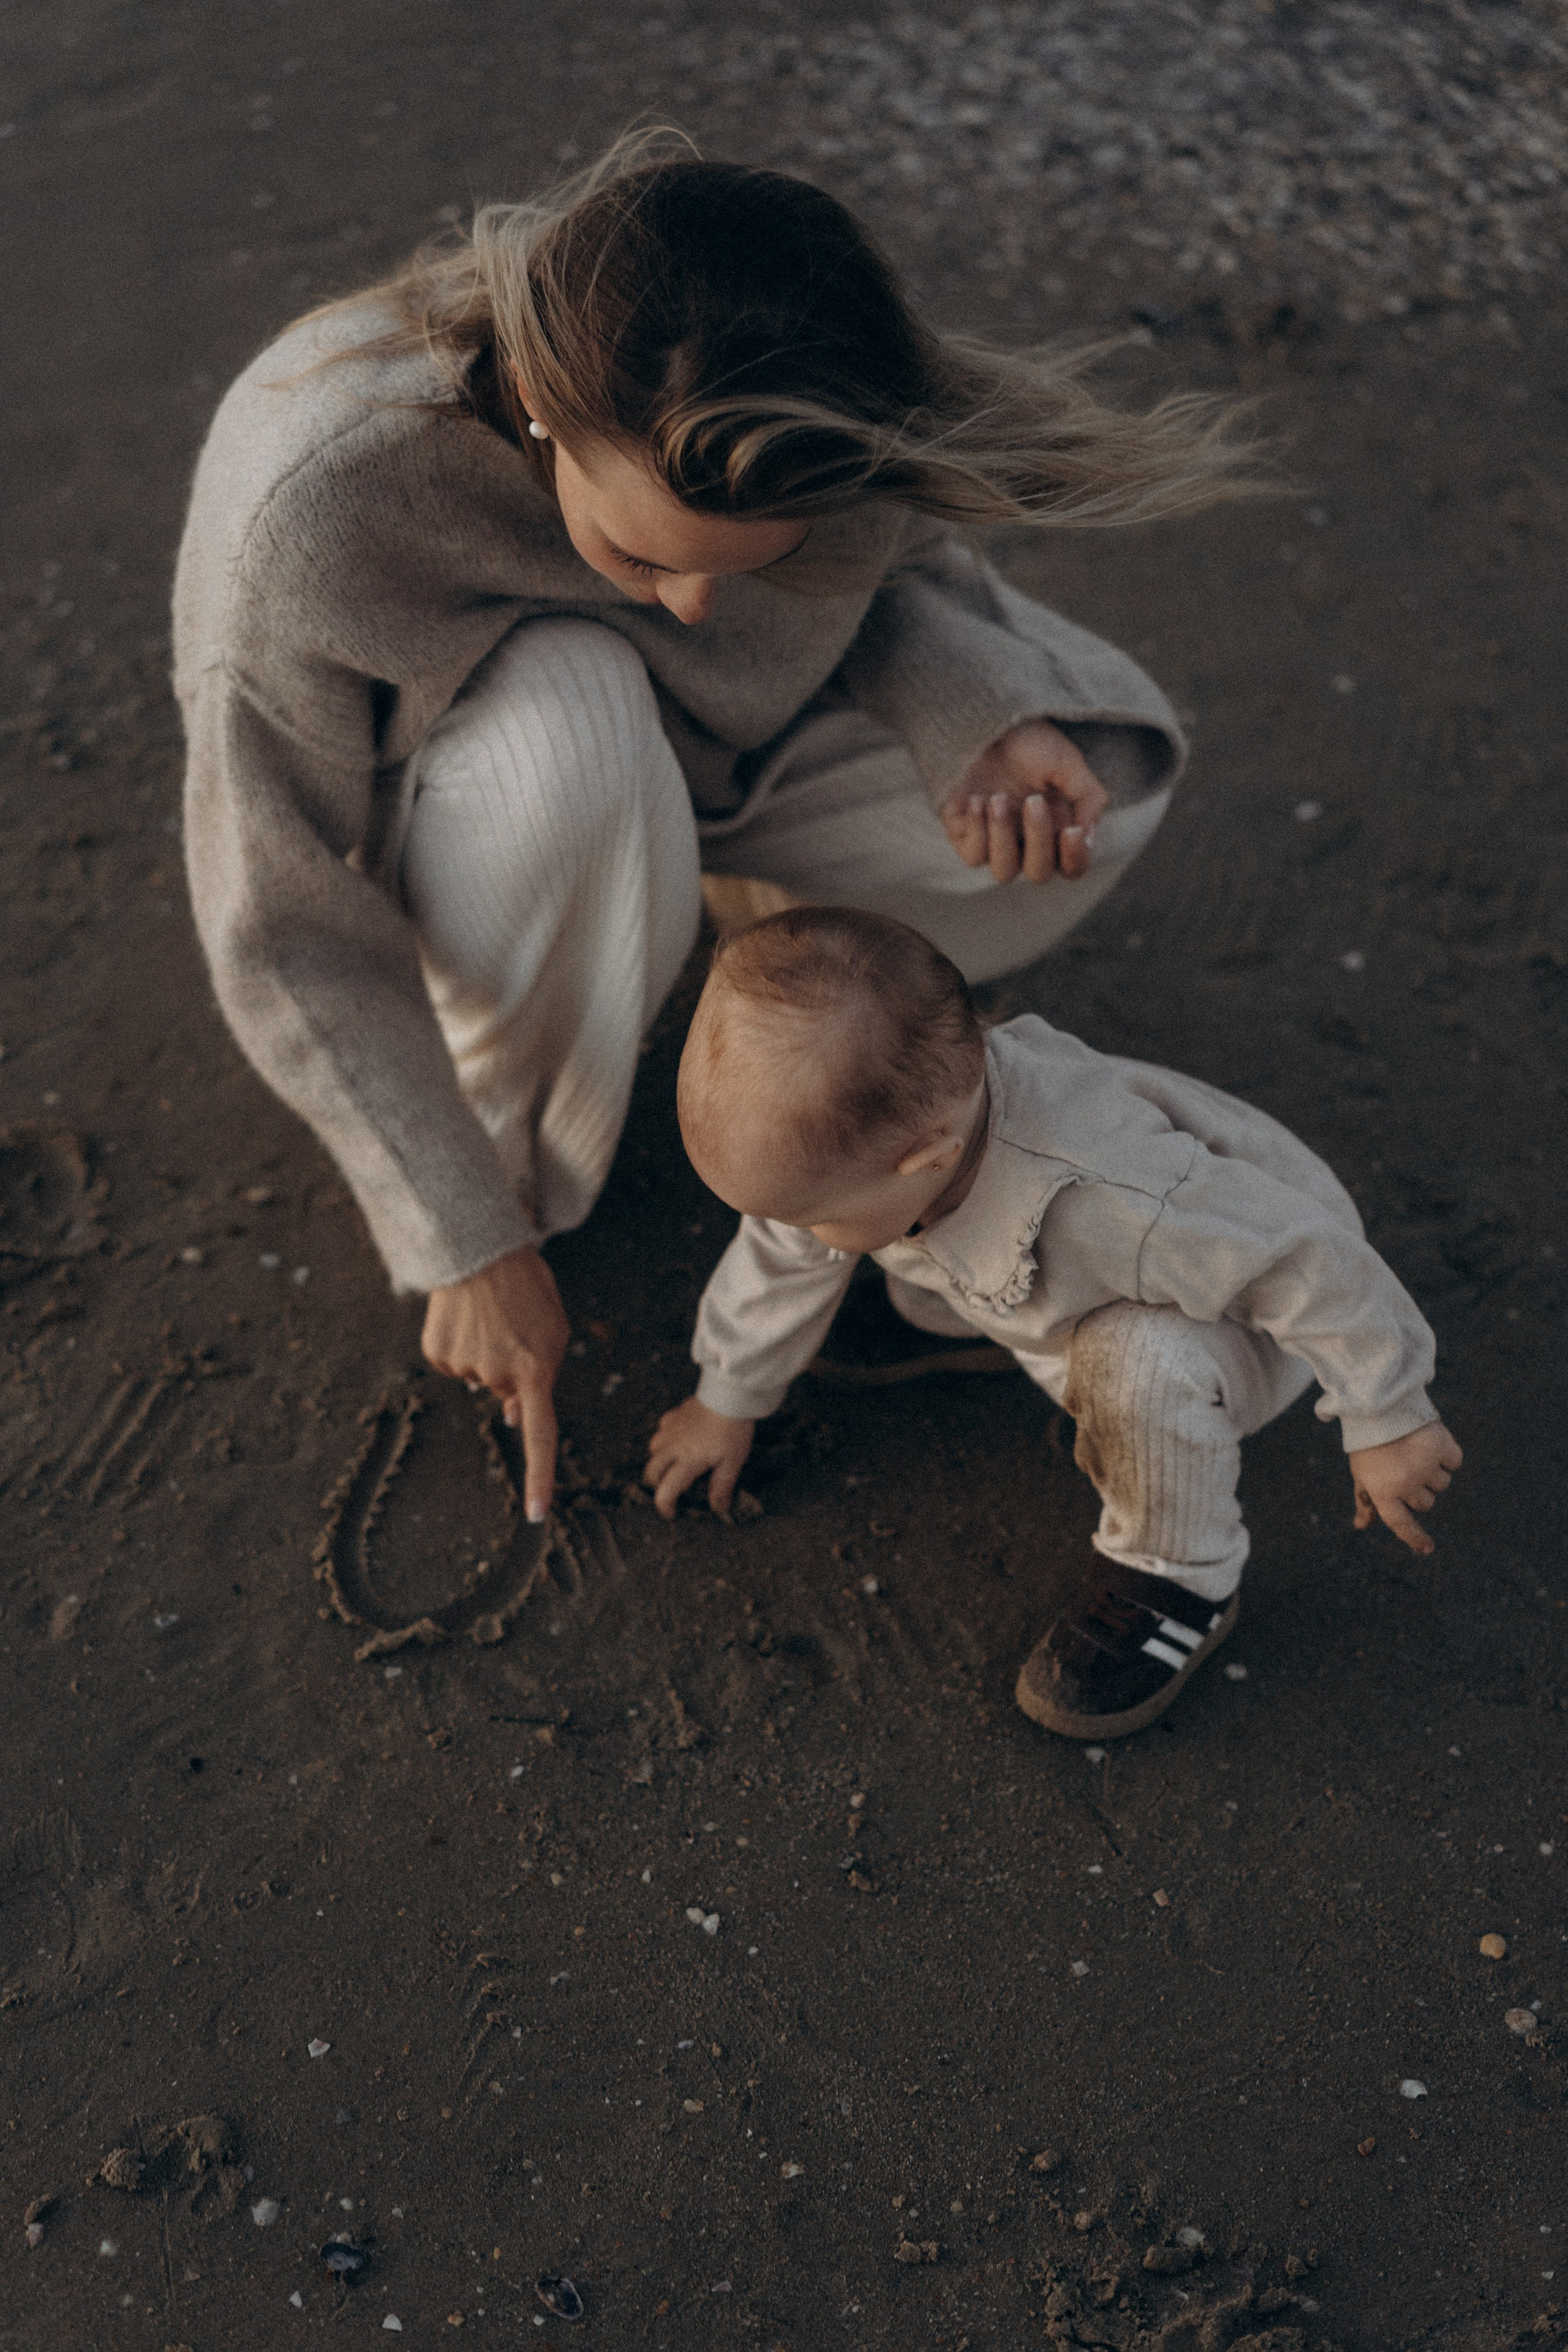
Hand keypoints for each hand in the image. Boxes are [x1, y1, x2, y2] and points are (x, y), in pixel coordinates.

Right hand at [422, 1246, 568, 1523]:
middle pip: (506, 1392)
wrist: (481, 1249)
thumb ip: (541, 1377)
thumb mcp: (552, 1331)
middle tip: (513, 1328)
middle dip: (512, 1368)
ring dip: (486, 1354)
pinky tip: (465, 1319)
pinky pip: (453, 1365)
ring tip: (490, 1317)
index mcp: (535, 1370)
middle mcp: (497, 1374)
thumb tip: (513, 1419)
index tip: (536, 1515)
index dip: (539, 1476)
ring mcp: (464, 1366)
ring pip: (479, 1378)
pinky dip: (460, 1348)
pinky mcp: (436, 1355)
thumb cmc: (527, 1289)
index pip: (540, 1435)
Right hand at [644, 1395, 755, 1521]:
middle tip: (671, 1489)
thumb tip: (718, 1508)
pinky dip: (666, 1438)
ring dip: (660, 1460)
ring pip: (653, 1448)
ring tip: (675, 1464)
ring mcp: (671, 1429)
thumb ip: (722, 1486)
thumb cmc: (733, 1430)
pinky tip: (679, 1438)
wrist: (730, 1396)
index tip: (670, 1513)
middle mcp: (673, 1446)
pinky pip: (662, 1429)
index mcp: (687, 1461)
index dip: (664, 1505)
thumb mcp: (732, 1462)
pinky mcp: (675, 1414)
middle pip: (651, 1470)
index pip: (666, 1490)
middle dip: (656, 1484)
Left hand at [940, 719, 1109, 884]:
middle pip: (1039, 873)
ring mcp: (995, 842)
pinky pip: (973, 856)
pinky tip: (977, 800)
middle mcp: (1027, 843)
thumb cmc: (1032, 743)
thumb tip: (1088, 837)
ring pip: (1003, 872)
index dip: (1074, 858)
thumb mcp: (1069, 764)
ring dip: (1003, 837)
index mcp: (1058, 830)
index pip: (1072, 868)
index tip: (1071, 830)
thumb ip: (1088, 798)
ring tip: (997, 798)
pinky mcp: (964, 835)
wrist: (989, 720)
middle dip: (1038, 839)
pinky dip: (977, 831)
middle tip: (1033, 800)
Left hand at [1349, 1421, 1462, 1555]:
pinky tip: (1431, 1443)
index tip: (1426, 1548)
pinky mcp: (1443, 1448)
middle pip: (1426, 1503)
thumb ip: (1365, 1500)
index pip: (1401, 1524)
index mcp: (1384, 1492)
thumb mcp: (1361, 1472)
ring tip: (1415, 1452)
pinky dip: (1447, 1455)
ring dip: (1433, 1472)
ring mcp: (1426, 1467)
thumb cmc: (1369, 1445)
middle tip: (1404, 1468)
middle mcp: (1407, 1484)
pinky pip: (1454, 1462)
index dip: (1414, 1538)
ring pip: (1442, 1484)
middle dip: (1418, 1490)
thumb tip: (1361, 1525)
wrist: (1379, 1407)